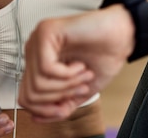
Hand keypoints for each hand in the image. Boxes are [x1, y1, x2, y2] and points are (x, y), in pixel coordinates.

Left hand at [18, 5, 134, 121]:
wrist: (122, 34)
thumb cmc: (104, 55)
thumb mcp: (79, 90)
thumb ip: (59, 105)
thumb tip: (36, 117)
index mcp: (38, 62)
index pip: (25, 97)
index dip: (46, 110)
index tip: (66, 106)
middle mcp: (33, 50)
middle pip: (29, 94)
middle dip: (60, 98)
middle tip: (81, 88)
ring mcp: (37, 39)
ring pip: (37, 83)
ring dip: (67, 85)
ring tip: (83, 74)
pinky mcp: (46, 31)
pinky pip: (46, 68)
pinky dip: (68, 73)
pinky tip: (80, 65)